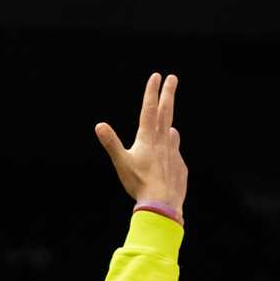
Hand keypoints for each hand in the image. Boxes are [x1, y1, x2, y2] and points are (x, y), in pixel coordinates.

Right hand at [94, 72, 187, 213]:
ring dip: (169, 127)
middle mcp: (163, 141)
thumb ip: (111, 143)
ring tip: (168, 128)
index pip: (149, 109)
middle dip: (169, 93)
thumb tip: (99, 125)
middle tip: (173, 78)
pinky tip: (167, 162)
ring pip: (172, 134)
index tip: (157, 76)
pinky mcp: (180, 167)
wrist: (162, 204)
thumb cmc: (139, 183)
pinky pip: (175, 156)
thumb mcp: (121, 162)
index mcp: (148, 138)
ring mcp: (174, 153)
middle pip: (166, 112)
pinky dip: (171, 153)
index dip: (152, 92)